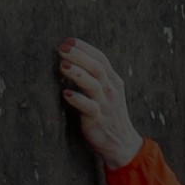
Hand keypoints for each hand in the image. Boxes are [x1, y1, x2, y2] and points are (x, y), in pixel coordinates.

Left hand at [58, 38, 143, 169]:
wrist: (122, 143)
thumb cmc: (109, 115)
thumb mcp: (106, 93)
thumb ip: (94, 77)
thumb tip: (71, 59)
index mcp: (114, 81)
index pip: (101, 58)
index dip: (85, 48)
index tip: (68, 41)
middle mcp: (111, 91)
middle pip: (97, 67)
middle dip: (79, 56)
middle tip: (62, 48)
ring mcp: (106, 105)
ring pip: (94, 85)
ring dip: (78, 74)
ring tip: (63, 65)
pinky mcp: (99, 120)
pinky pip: (90, 108)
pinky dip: (78, 100)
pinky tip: (66, 94)